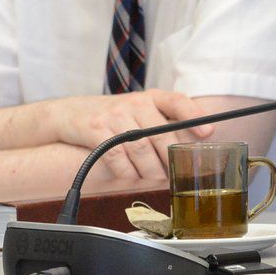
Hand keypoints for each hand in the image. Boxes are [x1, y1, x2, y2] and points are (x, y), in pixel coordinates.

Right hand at [49, 91, 212, 182]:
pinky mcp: (94, 129)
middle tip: (173, 174)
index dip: (194, 115)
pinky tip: (130, 175)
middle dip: (169, 159)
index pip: (176, 101)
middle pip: (160, 135)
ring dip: (150, 170)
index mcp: (150, 98)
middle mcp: (134, 103)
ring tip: (154, 177)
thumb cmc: (112, 118)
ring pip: (140, 149)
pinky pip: (116, 156)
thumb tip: (192, 147)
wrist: (67, 114)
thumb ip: (162, 124)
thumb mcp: (139, 113)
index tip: (208, 132)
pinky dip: (126, 171)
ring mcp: (113, 115)